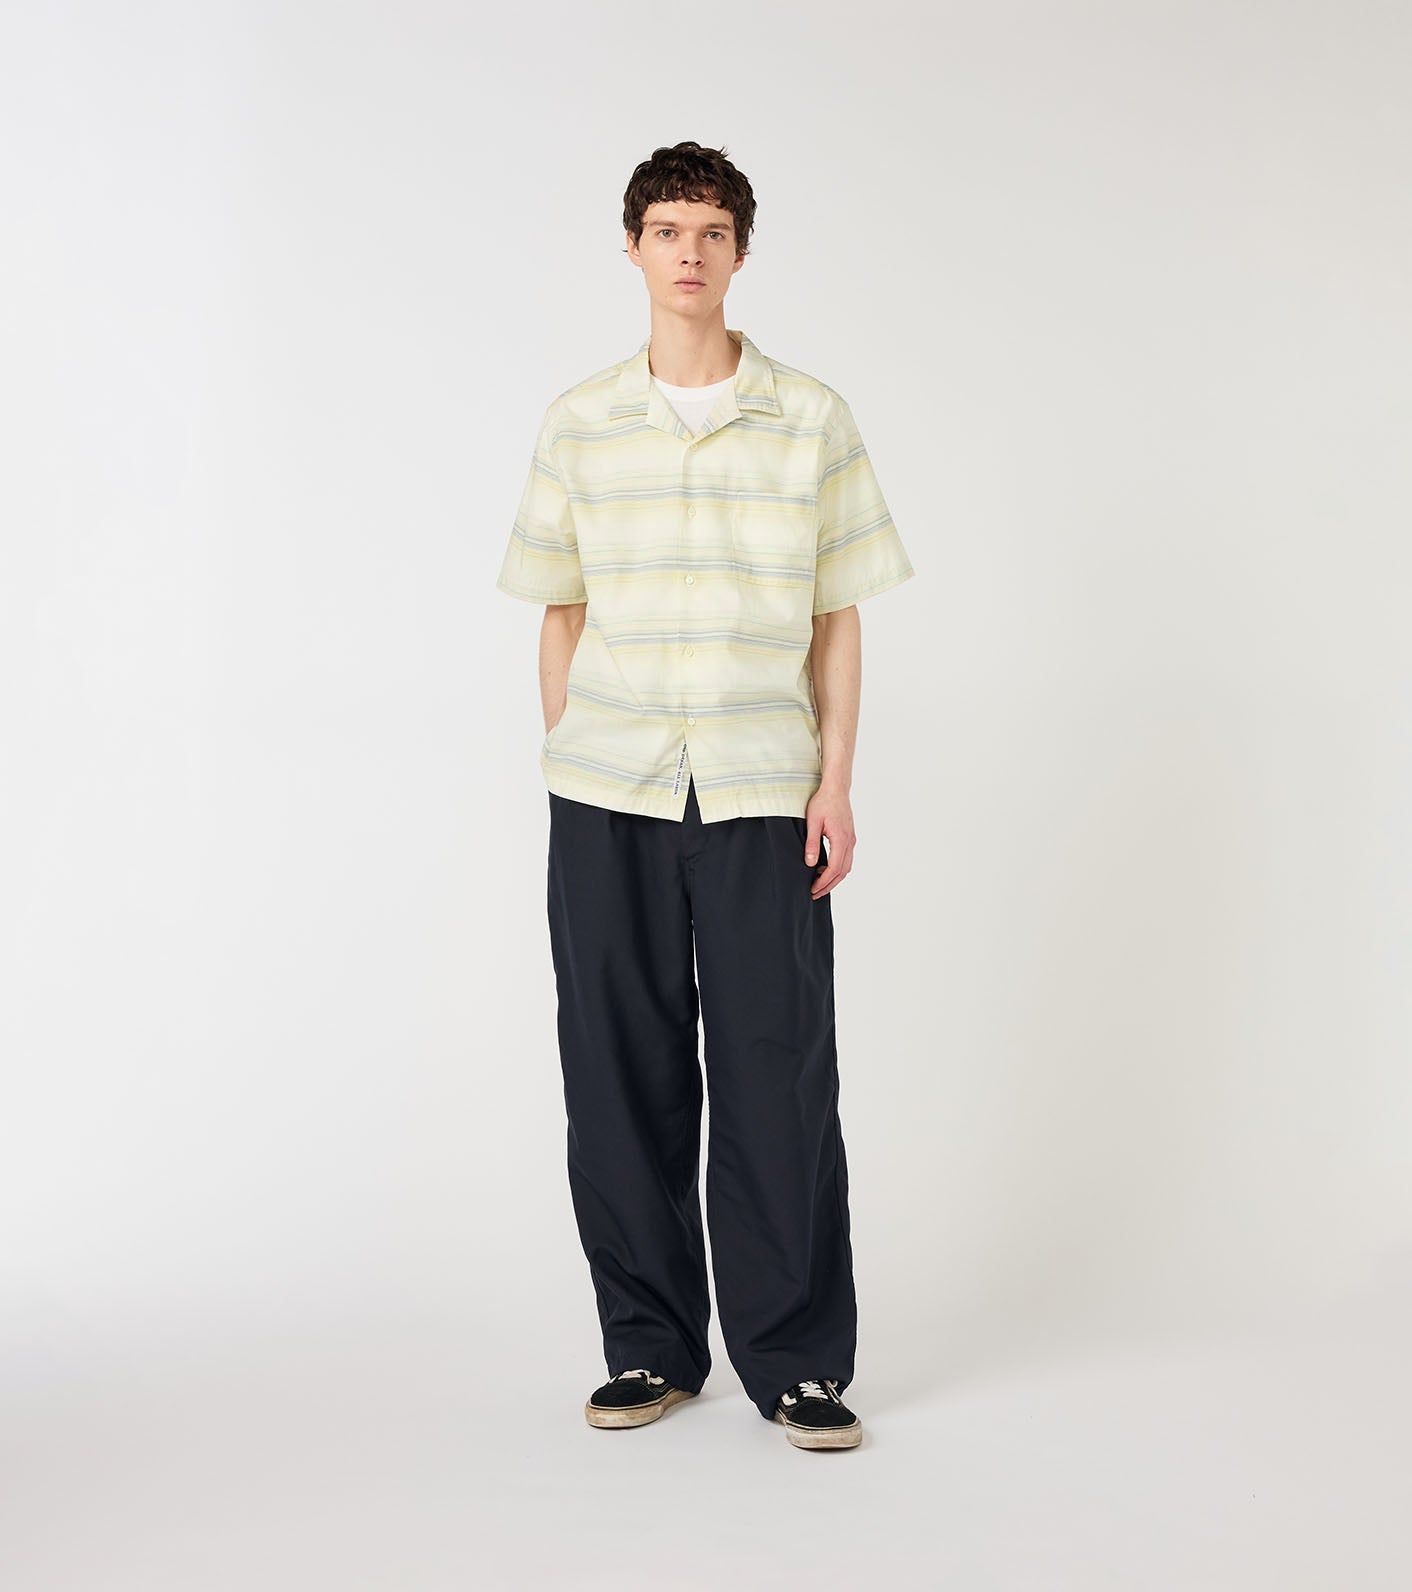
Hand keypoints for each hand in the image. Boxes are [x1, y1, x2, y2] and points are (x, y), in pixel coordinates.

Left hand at [804, 784, 854, 898]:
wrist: (836, 788)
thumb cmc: (823, 802)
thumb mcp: (813, 822)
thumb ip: (812, 844)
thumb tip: (810, 863)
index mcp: (841, 839)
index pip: (834, 869)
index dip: (823, 882)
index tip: (813, 889)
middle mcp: (850, 841)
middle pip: (842, 872)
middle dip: (829, 885)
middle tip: (815, 893)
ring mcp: (851, 839)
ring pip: (846, 867)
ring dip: (833, 878)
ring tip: (818, 883)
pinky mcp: (849, 837)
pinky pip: (846, 858)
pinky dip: (837, 868)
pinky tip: (824, 868)